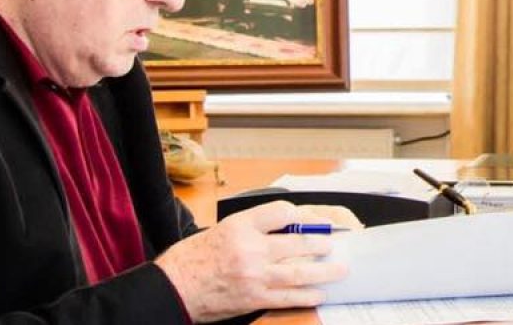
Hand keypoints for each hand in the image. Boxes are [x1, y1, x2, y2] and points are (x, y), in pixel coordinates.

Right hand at [156, 200, 350, 321]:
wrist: (173, 288)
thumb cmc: (194, 258)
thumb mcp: (223, 230)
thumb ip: (253, 229)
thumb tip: (288, 230)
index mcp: (240, 226)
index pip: (282, 212)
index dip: (305, 216)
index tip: (316, 221)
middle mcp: (250, 249)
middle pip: (297, 243)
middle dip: (321, 244)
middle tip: (334, 245)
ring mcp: (254, 276)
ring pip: (299, 272)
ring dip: (323, 272)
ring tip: (339, 269)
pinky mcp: (253, 299)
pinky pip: (287, 298)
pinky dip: (306, 296)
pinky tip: (318, 294)